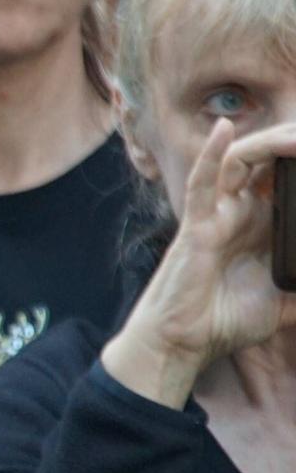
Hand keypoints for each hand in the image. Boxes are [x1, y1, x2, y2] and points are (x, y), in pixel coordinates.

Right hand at [104, 119, 295, 407]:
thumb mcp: (288, 301)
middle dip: (295, 142)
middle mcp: (242, 212)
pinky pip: (202, 182)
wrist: (188, 344)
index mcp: (264, 224)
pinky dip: (211, 153)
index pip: (289, 178)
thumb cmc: (227, 321)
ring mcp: (218, 215)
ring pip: (241, 160)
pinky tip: (223, 128)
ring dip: (271, 142)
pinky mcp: (197, 226)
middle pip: (269, 159)